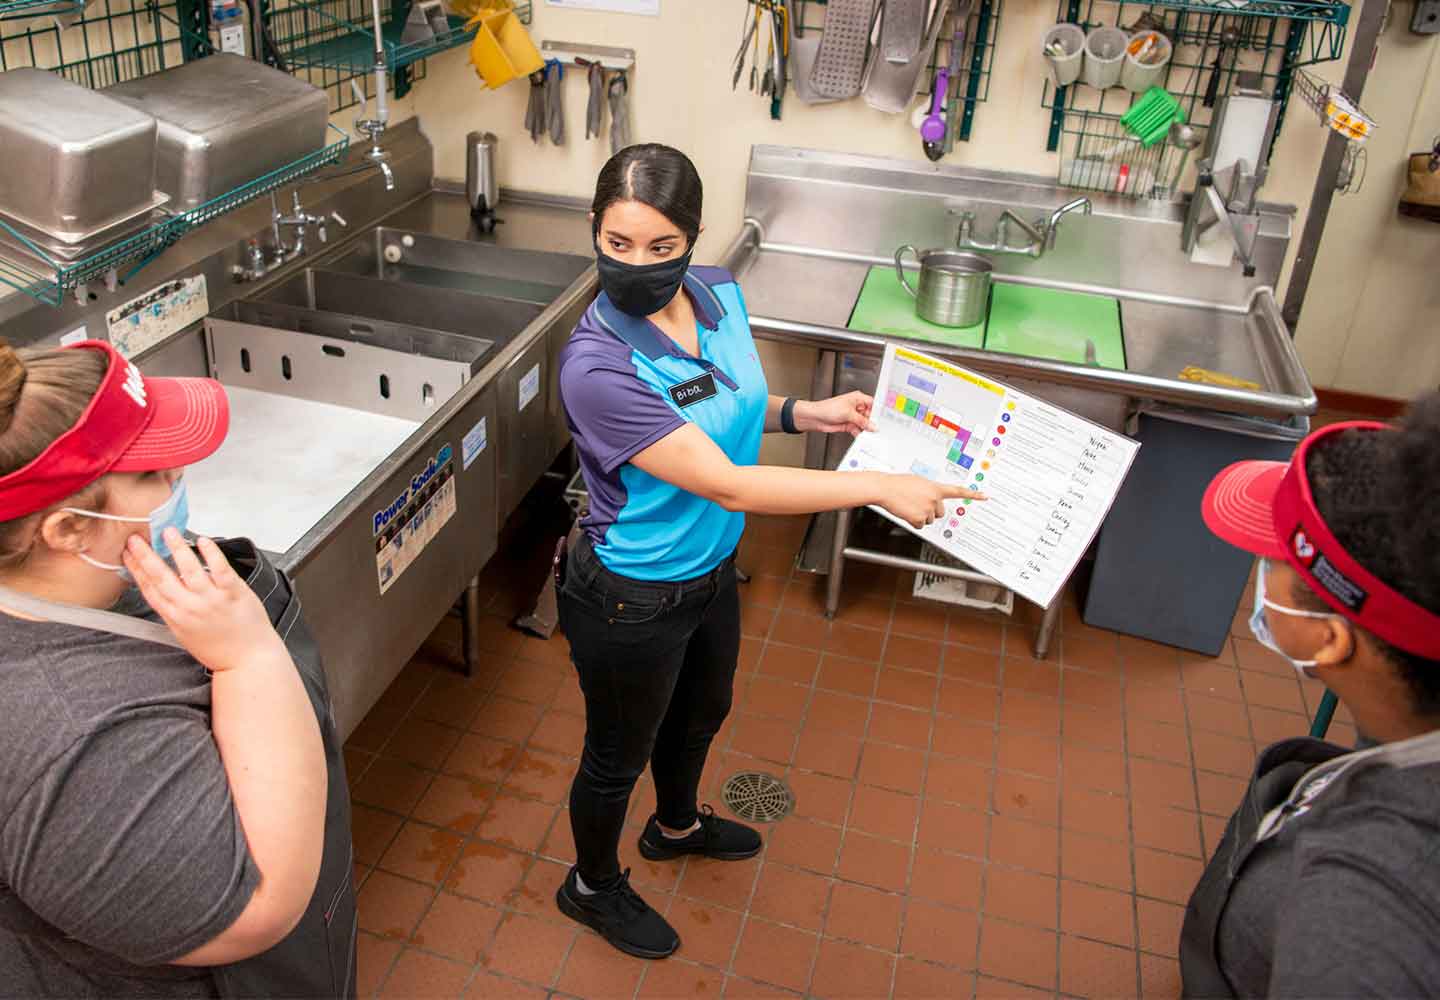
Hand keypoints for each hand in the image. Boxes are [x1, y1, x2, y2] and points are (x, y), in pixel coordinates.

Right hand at [123, 528, 283, 672]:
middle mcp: (189, 607)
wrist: (248, 661)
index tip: (127, 554)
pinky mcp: (233, 593)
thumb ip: (174, 611)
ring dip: (177, 548)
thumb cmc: (219, 648)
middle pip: (161, 577)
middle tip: (135, 538)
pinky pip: (220, 569)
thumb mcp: (185, 633)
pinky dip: (211, 554)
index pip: (149, 588)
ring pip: (189, 569)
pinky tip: (203, 541)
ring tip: (168, 532)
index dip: (135, 569)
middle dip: (145, 555)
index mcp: (175, 617)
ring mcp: (211, 600)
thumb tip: (164, 592)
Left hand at [796, 391, 876, 435]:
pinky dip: (860, 434)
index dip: (877, 412)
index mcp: (858, 398)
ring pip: (864, 424)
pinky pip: (858, 430)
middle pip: (870, 415)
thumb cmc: (828, 408)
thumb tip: (872, 426)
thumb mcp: (848, 413)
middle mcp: (856, 407)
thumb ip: (862, 420)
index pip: (873, 404)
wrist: (816, 418)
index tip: (882, 419)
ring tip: (870, 434)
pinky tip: (863, 436)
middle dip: (872, 423)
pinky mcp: (849, 425)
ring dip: (866, 429)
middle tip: (877, 429)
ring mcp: (853, 416)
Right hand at [878, 475, 986, 529]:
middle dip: (930, 510)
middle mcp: (935, 498)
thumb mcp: (919, 482)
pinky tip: (906, 511)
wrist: (885, 488)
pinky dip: (913, 521)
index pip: (958, 491)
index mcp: (936, 487)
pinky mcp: (919, 518)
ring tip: (909, 505)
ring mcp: (928, 509)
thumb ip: (930, 489)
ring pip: (930, 520)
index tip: (985, 496)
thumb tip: (934, 498)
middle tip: (917, 503)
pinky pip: (920, 525)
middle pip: (940, 512)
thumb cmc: (898, 484)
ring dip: (920, 515)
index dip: (973, 494)